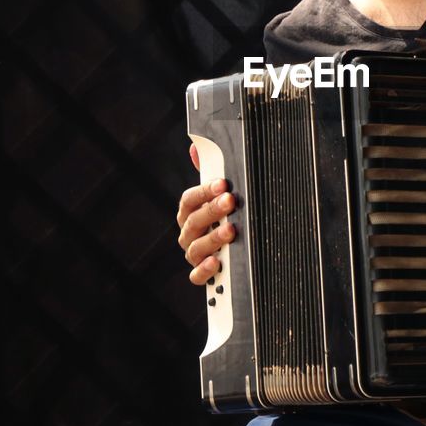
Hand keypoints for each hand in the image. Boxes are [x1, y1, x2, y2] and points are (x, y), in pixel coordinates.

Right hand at [176, 143, 235, 285]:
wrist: (236, 251)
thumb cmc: (224, 217)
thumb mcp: (220, 194)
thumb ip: (211, 172)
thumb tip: (196, 149)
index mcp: (190, 213)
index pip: (189, 200)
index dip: (204, 191)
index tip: (222, 184)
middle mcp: (188, 233)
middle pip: (193, 221)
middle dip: (212, 210)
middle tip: (230, 202)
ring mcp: (193, 254)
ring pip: (195, 247)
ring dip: (213, 237)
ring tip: (231, 230)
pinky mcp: (201, 273)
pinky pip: (197, 276)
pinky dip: (205, 270)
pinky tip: (217, 262)